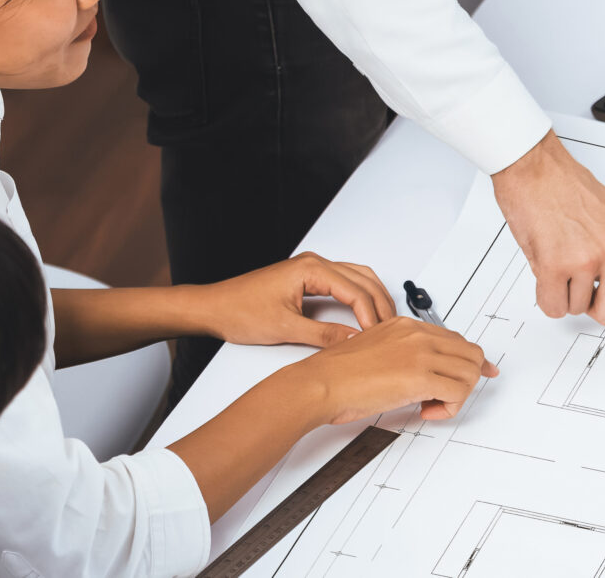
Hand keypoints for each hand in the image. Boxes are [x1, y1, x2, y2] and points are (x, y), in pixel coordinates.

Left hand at [196, 251, 394, 347]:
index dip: (371, 315)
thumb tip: (353, 341)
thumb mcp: (285, 328)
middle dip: (380, 303)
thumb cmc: (240, 311)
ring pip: (357, 277)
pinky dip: (358, 295)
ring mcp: (311, 268)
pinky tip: (363, 312)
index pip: (355, 290)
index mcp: (311, 269)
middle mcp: (314, 263)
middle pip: (363, 278)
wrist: (214, 307)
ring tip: (382, 322)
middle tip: (390, 330)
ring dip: (372, 297)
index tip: (379, 335)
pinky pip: (344, 281)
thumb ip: (324, 335)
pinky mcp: (307, 277)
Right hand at [287, 315, 496, 423]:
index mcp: (406, 326)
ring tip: (431, 406)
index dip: (470, 361)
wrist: (321, 383)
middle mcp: (417, 334)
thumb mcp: (376, 351)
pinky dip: (449, 408)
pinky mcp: (421, 376)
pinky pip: (458, 393)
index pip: (455, 339)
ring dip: (457, 395)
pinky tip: (427, 411)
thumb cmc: (338, 375)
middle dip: (465, 380)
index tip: (480, 372)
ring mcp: (421, 353)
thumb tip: (422, 376)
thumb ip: (402, 355)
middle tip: (445, 398)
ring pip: (470, 372)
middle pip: (470, 353)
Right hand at [492, 132, 604, 345]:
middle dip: (594, 303)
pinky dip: (546, 293)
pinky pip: (553, 306)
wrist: (536, 168)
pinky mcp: (555, 266)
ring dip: (566, 290)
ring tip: (561, 253)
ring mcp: (587, 260)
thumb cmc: (572, 189)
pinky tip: (546, 261)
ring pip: (578, 309)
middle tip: (582, 272)